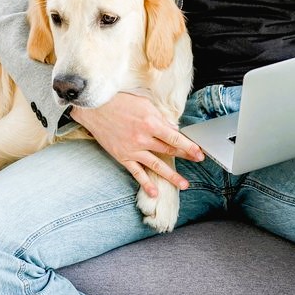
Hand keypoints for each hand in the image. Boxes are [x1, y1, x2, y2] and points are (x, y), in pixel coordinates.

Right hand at [70, 92, 203, 196]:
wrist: (94, 109)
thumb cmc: (119, 102)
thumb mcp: (144, 104)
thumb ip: (160, 117)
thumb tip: (173, 129)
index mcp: (151, 123)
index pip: (175, 138)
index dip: (189, 146)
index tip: (199, 152)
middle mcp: (143, 138)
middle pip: (169, 151)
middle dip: (186, 156)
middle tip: (198, 161)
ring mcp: (133, 150)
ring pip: (157, 165)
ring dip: (172, 176)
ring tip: (184, 184)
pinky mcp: (122, 157)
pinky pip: (136, 173)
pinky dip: (146, 183)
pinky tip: (154, 192)